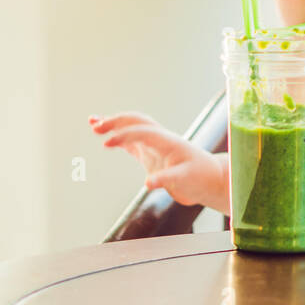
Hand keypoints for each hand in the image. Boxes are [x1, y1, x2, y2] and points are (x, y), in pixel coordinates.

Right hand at [89, 112, 222, 207]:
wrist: (210, 180)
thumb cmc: (201, 178)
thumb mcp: (186, 180)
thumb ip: (168, 180)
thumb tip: (148, 183)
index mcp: (168, 142)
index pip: (143, 132)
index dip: (125, 135)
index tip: (106, 142)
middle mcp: (160, 140)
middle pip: (136, 122)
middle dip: (116, 122)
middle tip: (96, 126)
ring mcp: (155, 146)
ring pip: (132, 128)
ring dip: (114, 125)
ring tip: (93, 122)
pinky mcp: (151, 155)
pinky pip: (132, 142)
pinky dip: (118, 138)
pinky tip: (105, 138)